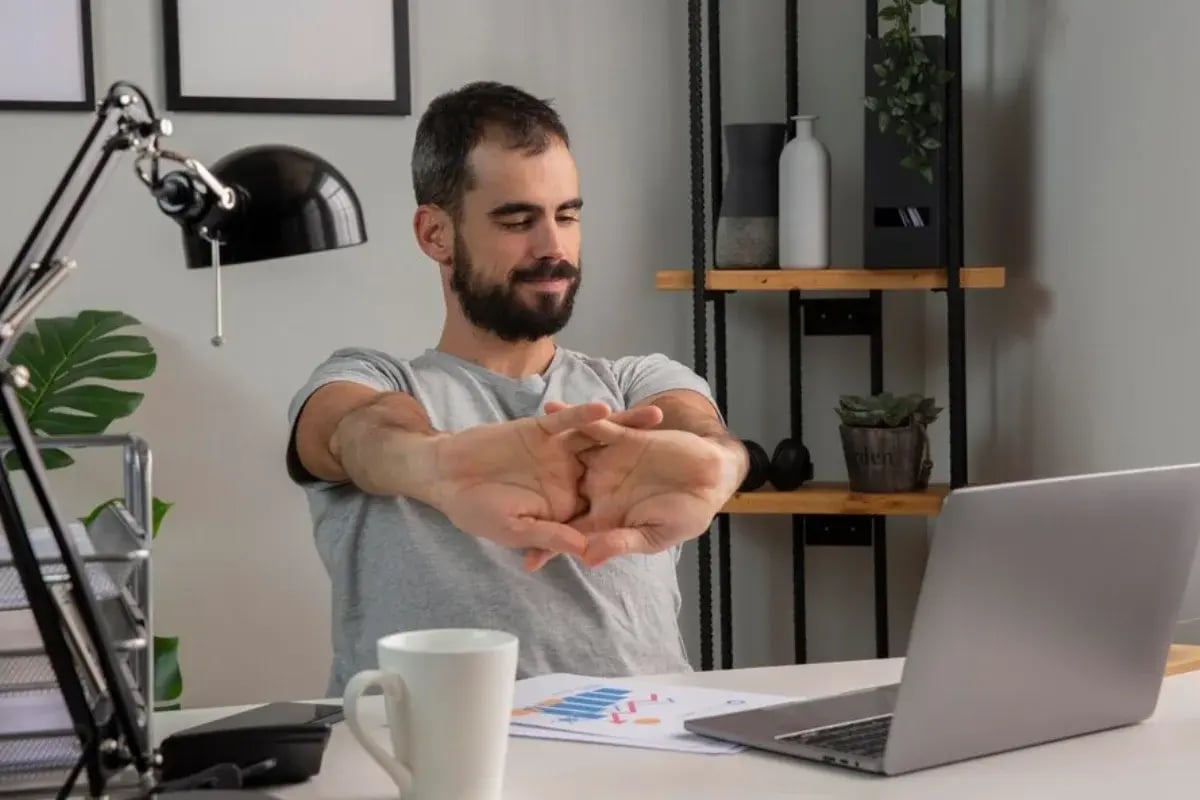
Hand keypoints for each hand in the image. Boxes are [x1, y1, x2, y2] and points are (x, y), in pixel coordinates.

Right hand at [427, 402, 661, 558]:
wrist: (446, 476)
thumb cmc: (477, 510)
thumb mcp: (516, 530)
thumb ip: (551, 534)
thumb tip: (587, 548)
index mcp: (566, 504)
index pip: (607, 504)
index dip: (637, 502)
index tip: (672, 502)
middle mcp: (568, 475)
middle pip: (614, 465)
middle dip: (645, 458)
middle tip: (683, 452)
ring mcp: (557, 451)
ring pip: (598, 438)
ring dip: (625, 428)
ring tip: (658, 420)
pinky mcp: (541, 429)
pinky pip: (567, 422)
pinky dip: (583, 416)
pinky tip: (604, 409)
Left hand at [525, 401, 744, 569]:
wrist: (712, 477)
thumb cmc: (688, 514)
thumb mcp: (655, 534)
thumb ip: (620, 542)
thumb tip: (587, 558)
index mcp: (607, 516)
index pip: (571, 532)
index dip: (548, 544)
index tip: (524, 558)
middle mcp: (601, 488)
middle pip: (560, 491)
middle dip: (531, 491)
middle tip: (495, 491)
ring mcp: (609, 462)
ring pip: (570, 454)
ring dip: (544, 448)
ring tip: (511, 439)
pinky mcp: (622, 438)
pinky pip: (595, 427)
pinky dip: (576, 419)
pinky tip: (550, 411)